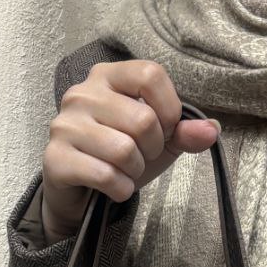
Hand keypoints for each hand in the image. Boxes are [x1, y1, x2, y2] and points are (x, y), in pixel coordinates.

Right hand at [41, 59, 220, 243]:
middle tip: (140, 158)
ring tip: (125, 171)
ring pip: (124, 150)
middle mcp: (82, 93)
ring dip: (135, 171)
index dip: (169, 109)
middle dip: (152, 149)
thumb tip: (211, 130)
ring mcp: (64, 125)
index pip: (151, 75)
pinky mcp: (55, 158)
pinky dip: (120, 189)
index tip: (165, 130)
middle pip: (142, 119)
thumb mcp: (157, 141)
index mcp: (108, 76)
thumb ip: (183, 133)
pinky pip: (105, 175)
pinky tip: (114, 188)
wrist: (78, 192)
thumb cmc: (117, 156)